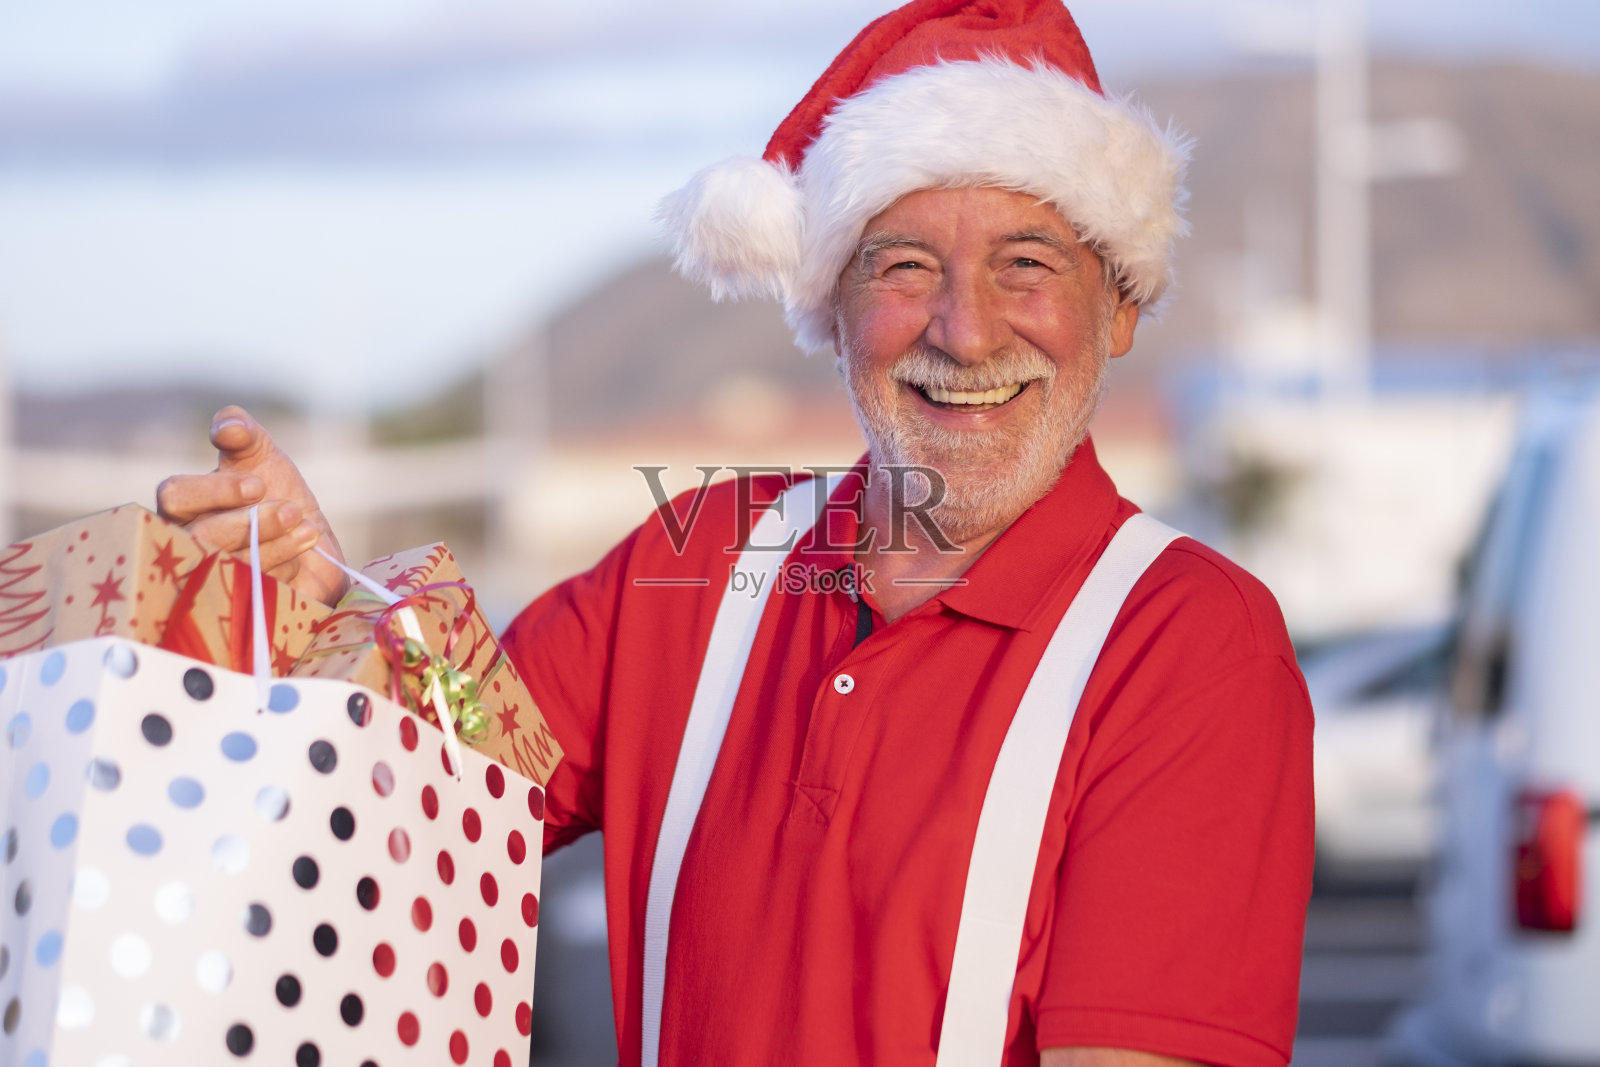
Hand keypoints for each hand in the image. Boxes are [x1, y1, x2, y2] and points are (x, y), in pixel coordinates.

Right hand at [157, 405, 351, 604]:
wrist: (313, 541)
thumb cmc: (277, 493)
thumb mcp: (262, 456)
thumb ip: (244, 434)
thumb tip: (228, 427)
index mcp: (184, 506)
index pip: (176, 496)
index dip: (215, 490)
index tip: (258, 484)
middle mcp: (186, 543)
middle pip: (200, 537)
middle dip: (251, 523)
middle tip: (291, 509)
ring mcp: (209, 577)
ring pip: (227, 566)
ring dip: (272, 546)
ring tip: (306, 530)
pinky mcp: (236, 604)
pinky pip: (252, 592)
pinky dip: (282, 572)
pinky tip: (302, 559)